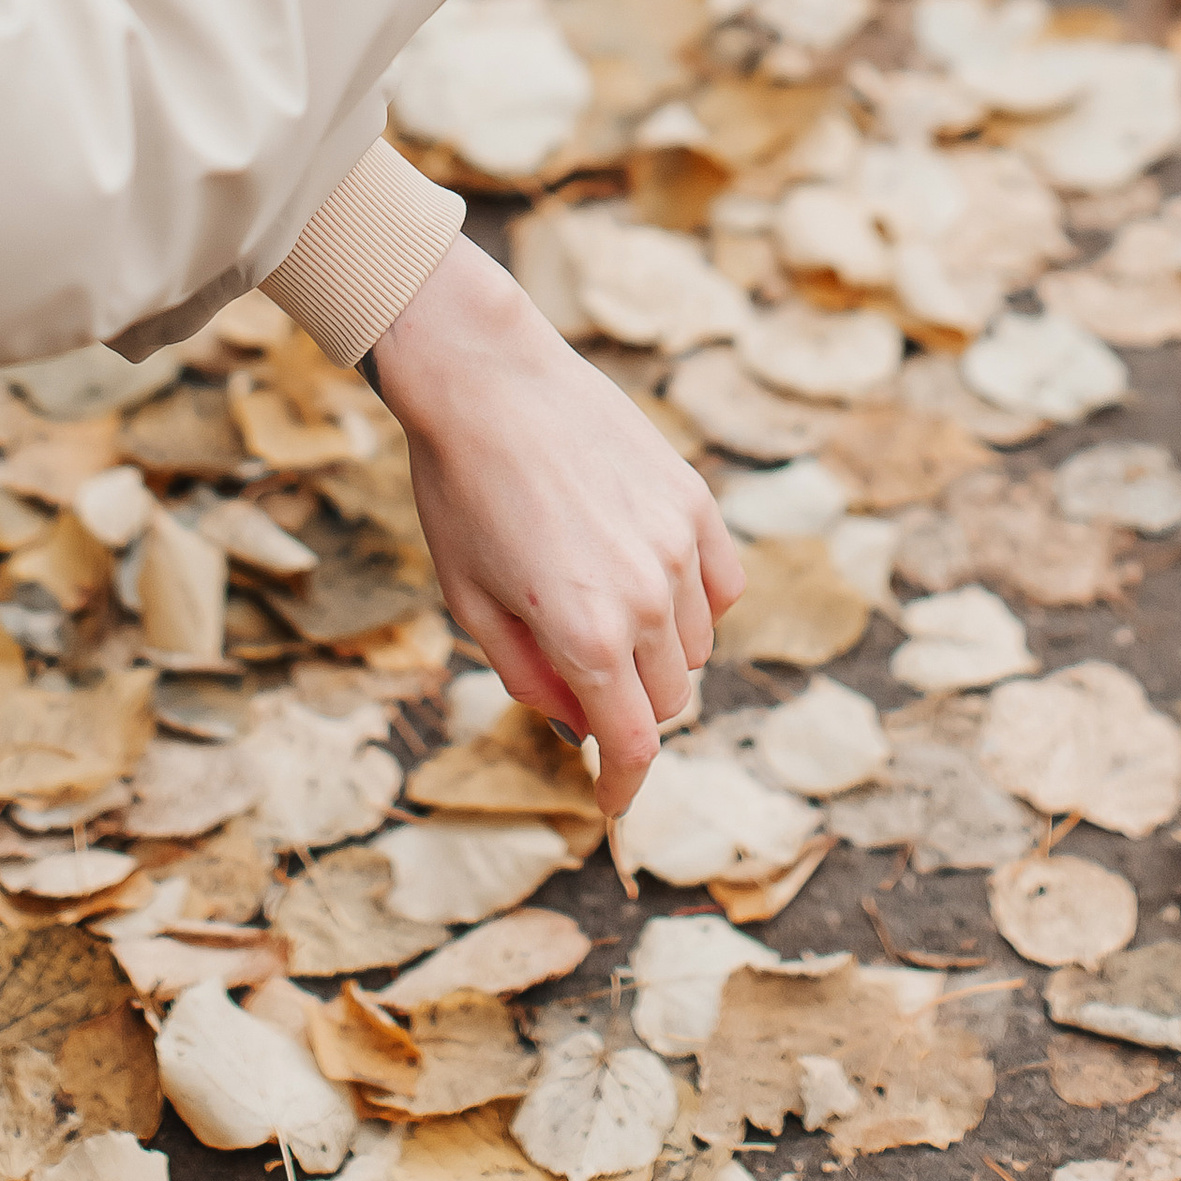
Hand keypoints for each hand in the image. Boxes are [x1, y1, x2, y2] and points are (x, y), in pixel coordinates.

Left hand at [368, 230, 744, 813]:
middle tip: (583, 684)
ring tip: (603, 614)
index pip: (633, 745)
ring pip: (697, 645)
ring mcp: (678, 546)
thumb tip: (575, 722)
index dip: (623, 784)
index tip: (612, 800)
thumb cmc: (460, 491)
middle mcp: (645, 597)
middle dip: (627, 711)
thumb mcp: (470, 602)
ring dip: (659, 655)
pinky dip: (695, 604)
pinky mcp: (694, 500)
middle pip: (667, 700)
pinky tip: (652, 583)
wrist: (487, 379)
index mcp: (585, 635)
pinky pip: (721, 585)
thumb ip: (529, 675)